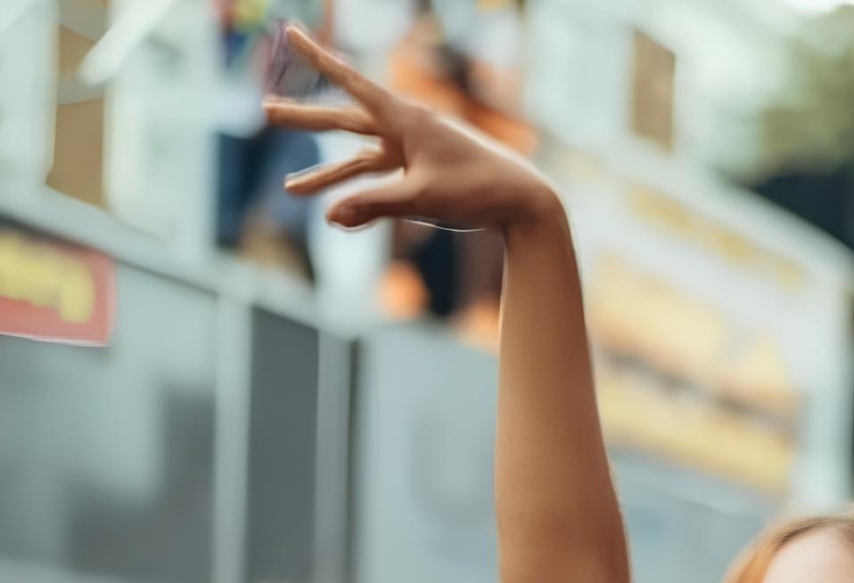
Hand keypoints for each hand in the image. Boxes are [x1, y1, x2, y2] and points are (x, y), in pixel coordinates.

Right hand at [265, 26, 557, 234]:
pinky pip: (384, 184)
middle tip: (267, 112)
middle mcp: (406, 129)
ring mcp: (415, 153)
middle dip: (306, 120)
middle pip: (345, 122)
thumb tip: (331, 217)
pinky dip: (363, 199)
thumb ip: (374, 206)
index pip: (349, 82)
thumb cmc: (477, 192)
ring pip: (361, 161)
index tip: (289, 33)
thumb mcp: (422, 199)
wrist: (523, 202)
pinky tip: (341, 217)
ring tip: (291, 190)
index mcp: (405, 119)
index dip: (317, 58)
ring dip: (328, 177)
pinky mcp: (425, 175)